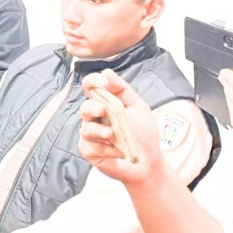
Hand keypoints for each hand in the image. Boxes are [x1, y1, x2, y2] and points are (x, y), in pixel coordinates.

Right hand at [78, 70, 164, 184]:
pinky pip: (91, 146)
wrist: (146, 160)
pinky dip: (107, 149)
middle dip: (92, 108)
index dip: (93, 81)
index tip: (102, 82)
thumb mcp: (137, 107)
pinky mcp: (89, 150)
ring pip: (86, 128)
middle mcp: (95, 117)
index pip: (91, 87)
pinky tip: (118, 151)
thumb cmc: (142, 134)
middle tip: (102, 111)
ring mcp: (90, 134)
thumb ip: (123, 89)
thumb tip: (107, 72)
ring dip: (100, 131)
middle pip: (85, 107)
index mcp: (105, 103)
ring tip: (112, 135)